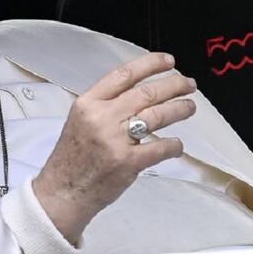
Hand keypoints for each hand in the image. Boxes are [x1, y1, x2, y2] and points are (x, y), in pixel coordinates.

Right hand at [33, 52, 195, 243]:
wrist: (63, 191)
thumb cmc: (72, 157)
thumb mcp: (80, 120)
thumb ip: (105, 105)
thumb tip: (140, 93)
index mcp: (88, 103)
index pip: (124, 74)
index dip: (150, 64)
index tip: (169, 61)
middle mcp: (101, 117)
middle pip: (147, 92)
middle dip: (174, 85)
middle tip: (189, 84)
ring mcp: (115, 140)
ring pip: (158, 115)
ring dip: (180, 109)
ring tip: (190, 107)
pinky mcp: (128, 162)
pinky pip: (161, 147)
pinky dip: (174, 145)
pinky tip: (177, 145)